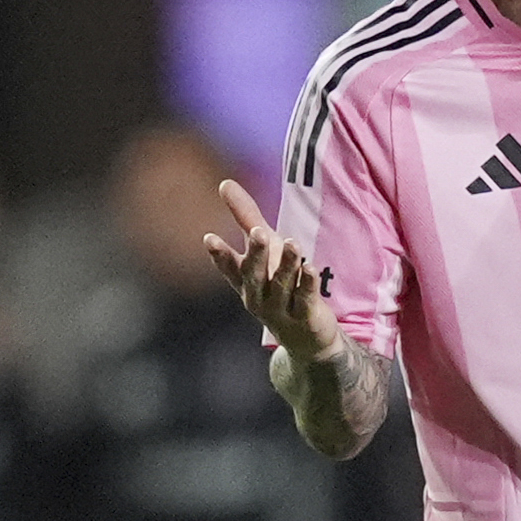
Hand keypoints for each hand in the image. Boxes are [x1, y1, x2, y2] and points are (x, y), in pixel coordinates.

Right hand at [205, 179, 341, 361]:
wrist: (304, 337)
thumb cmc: (279, 285)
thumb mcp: (264, 248)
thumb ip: (245, 216)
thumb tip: (225, 183)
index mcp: (245, 281)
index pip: (229, 267)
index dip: (220, 255)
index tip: (209, 238)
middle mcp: (258, 296)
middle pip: (254, 276)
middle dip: (256, 254)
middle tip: (258, 231)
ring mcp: (281, 309)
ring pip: (281, 285)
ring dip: (286, 264)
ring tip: (291, 242)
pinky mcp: (304, 316)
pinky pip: (304, 298)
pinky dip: (306, 283)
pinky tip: (311, 267)